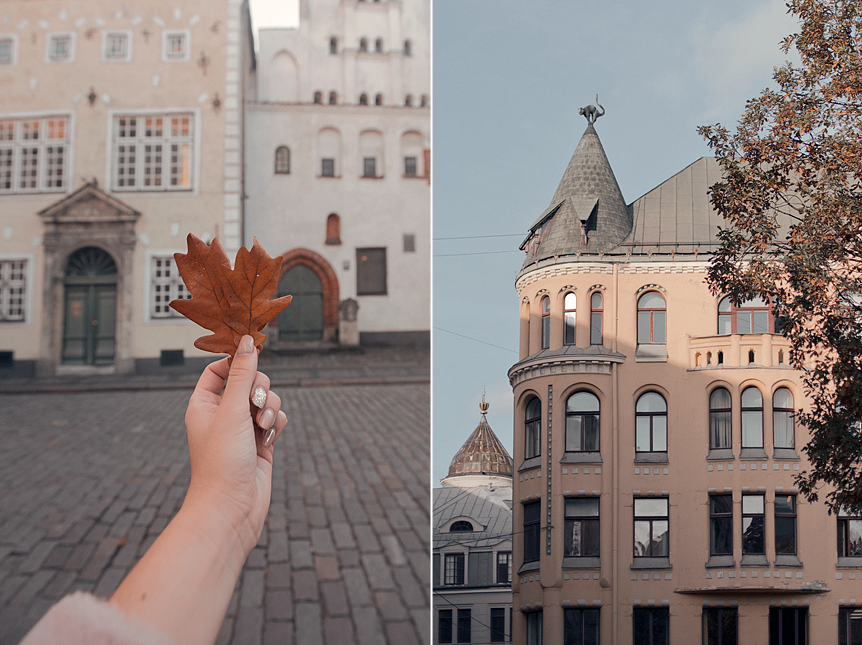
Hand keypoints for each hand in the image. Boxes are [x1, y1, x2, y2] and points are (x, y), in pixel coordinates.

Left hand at [183, 335, 286, 554]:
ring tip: (262, 428)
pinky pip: (275, 419)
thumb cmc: (222, 460)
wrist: (232, 506)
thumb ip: (242, 373)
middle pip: (249, 381)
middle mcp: (222, 414)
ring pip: (266, 400)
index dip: (236, 363)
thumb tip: (247, 341)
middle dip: (260, 390)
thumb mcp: (231, 409)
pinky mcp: (261, 442)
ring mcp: (242, 429)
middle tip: (255, 404)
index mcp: (203, 404)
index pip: (219, 369)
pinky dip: (275, 426)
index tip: (252, 358)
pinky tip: (268, 440)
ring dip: (270, 409)